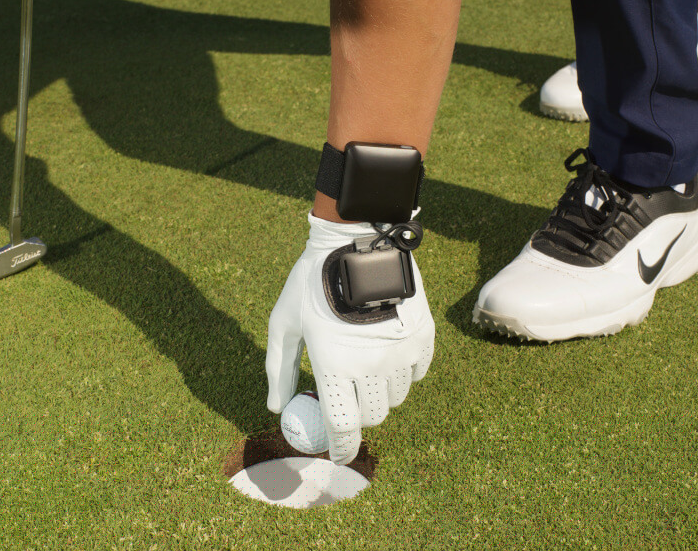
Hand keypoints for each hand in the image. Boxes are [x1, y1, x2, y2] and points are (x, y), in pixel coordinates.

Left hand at [266, 213, 434, 464]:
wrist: (357, 240)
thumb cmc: (312, 281)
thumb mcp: (284, 322)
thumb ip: (279, 368)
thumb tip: (275, 407)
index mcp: (334, 365)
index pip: (342, 426)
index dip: (340, 449)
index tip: (336, 457)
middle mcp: (372, 365)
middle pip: (372, 416)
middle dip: (358, 416)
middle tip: (347, 397)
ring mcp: (401, 352)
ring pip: (396, 398)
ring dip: (380, 394)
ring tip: (365, 367)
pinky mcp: (422, 337)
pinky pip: (416, 373)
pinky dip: (402, 373)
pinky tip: (386, 352)